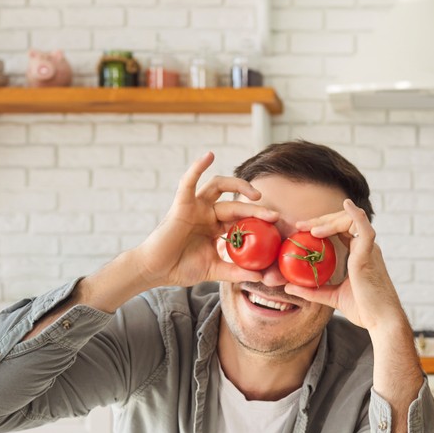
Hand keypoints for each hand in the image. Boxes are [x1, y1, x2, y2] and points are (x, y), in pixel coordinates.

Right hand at [131, 153, 279, 288]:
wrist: (155, 271)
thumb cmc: (181, 269)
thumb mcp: (214, 271)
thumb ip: (236, 272)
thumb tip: (261, 277)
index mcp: (216, 227)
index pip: (242, 218)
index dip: (259, 220)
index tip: (278, 226)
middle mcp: (207, 213)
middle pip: (236, 204)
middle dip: (255, 209)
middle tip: (274, 216)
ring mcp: (195, 207)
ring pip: (219, 187)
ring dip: (238, 185)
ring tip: (256, 195)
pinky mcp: (181, 204)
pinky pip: (189, 182)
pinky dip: (198, 167)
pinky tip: (209, 155)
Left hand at [287, 200, 407, 334]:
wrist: (381, 321)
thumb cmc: (363, 310)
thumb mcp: (331, 297)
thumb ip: (311, 290)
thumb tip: (287, 286)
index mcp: (359, 254)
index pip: (340, 231)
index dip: (321, 226)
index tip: (300, 230)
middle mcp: (365, 248)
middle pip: (343, 222)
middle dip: (321, 220)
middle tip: (299, 226)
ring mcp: (368, 249)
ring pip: (351, 221)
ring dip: (329, 221)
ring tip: (311, 230)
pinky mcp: (369, 255)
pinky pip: (365, 229)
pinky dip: (356, 215)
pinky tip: (347, 205)